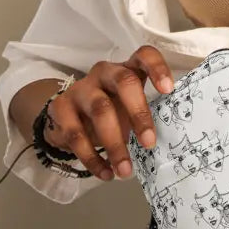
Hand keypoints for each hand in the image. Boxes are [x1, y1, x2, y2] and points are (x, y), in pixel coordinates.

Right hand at [43, 45, 173, 181]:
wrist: (68, 116)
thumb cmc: (112, 108)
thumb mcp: (129, 106)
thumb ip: (145, 115)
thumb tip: (167, 143)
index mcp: (128, 68)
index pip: (144, 56)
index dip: (157, 68)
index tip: (168, 90)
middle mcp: (105, 72)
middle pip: (124, 82)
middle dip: (139, 113)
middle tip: (149, 143)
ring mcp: (81, 88)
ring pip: (101, 110)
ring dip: (114, 144)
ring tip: (125, 170)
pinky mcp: (61, 107)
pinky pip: (76, 134)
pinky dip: (92, 157)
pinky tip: (105, 172)